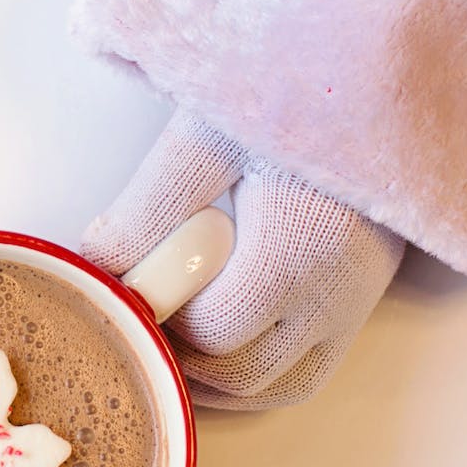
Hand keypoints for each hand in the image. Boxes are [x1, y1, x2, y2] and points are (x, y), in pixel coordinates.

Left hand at [82, 110, 404, 408]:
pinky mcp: (362, 303)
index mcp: (300, 244)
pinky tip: (212, 348)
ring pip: (276, 387)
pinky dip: (255, 377)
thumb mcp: (208, 138)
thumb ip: (150, 206)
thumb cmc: (287, 94)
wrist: (371, 80)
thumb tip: (95, 266)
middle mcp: (336, 289)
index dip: (159, 321)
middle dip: (180, 356)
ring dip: (214, 379)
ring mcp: (354, 303)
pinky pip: (305, 373)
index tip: (125, 289)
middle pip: (242, 372)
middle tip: (138, 314)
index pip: (213, 330)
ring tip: (167, 335)